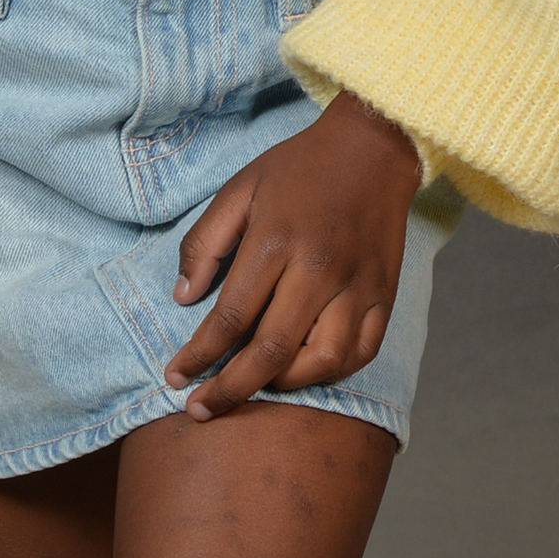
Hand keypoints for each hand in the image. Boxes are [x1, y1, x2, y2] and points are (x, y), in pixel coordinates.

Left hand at [164, 92, 422, 420]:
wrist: (373, 148)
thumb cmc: (299, 168)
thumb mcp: (240, 188)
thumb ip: (206, 242)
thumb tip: (183, 297)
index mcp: (276, 241)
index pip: (230, 316)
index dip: (199, 355)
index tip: (175, 377)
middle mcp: (318, 271)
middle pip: (271, 351)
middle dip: (230, 389)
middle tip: (199, 409)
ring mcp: (357, 287)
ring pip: (320, 362)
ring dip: (282, 384)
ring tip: (255, 384)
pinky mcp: (383, 295)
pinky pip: (360, 352)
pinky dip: (330, 372)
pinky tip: (304, 371)